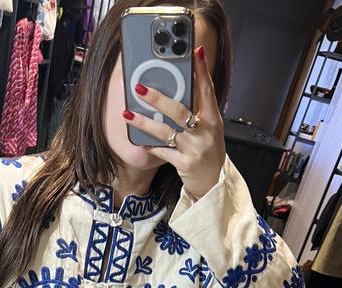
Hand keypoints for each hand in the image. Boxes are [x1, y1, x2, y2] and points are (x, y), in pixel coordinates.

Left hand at [123, 46, 225, 200]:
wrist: (214, 181)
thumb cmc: (208, 150)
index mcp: (213, 118)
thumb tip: (181, 85)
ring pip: (166, 131)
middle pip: (179, 110)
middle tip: (140, 88)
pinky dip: (150, 145)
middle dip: (158, 98)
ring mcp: (194, 148)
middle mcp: (205, 131)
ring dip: (144, 122)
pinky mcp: (184, 163)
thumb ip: (198, 108)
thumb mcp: (209, 127)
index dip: (201, 70)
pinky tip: (139, 140)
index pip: (207, 89)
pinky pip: (162, 152)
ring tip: (128, 113)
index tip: (195, 52)